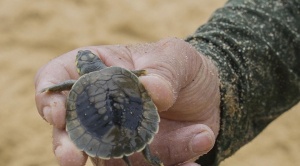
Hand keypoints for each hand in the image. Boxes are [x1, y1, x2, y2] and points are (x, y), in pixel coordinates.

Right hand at [35, 38, 219, 165]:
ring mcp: (118, 135)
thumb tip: (151, 90)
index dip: (50, 95)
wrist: (207, 93)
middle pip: (70, 126)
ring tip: (164, 160)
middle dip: (65, 144)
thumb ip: (164, 71)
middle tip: (72, 158)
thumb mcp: (177, 58)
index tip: (57, 112)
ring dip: (124, 164)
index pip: (58, 77)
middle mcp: (100, 107)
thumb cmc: (181, 67)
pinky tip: (192, 163)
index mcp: (99, 71)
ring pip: (105, 157)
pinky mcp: (140, 156)